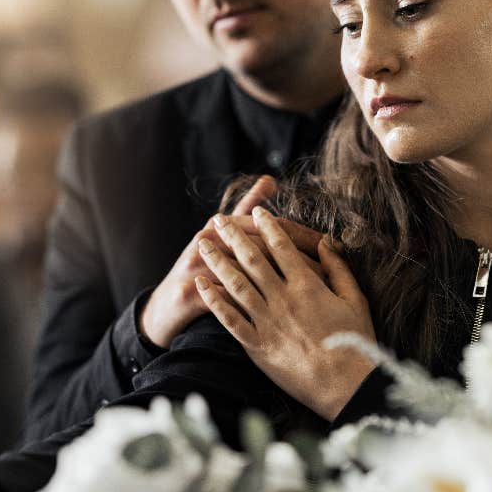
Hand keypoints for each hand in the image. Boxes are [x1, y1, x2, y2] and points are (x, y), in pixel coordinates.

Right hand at [140, 177, 323, 347]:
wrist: (165, 307)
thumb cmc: (200, 265)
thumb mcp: (220, 232)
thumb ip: (247, 206)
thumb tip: (270, 179)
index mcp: (219, 226)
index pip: (264, 225)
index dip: (298, 236)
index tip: (326, 243)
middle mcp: (206, 241)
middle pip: (256, 245)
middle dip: (293, 259)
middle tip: (324, 271)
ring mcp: (195, 268)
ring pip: (241, 271)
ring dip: (276, 283)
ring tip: (306, 291)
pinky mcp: (187, 296)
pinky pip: (222, 301)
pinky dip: (248, 306)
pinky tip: (274, 312)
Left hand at [195, 207, 376, 420]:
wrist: (345, 384)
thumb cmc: (355, 341)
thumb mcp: (355, 299)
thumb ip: (338, 268)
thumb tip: (326, 242)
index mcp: (308, 285)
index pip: (282, 246)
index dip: (267, 226)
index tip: (256, 211)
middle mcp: (283, 299)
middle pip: (252, 260)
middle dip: (233, 236)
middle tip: (217, 220)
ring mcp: (267, 322)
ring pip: (235, 284)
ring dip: (217, 262)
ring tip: (202, 244)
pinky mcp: (257, 346)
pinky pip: (230, 319)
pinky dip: (214, 300)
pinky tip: (202, 285)